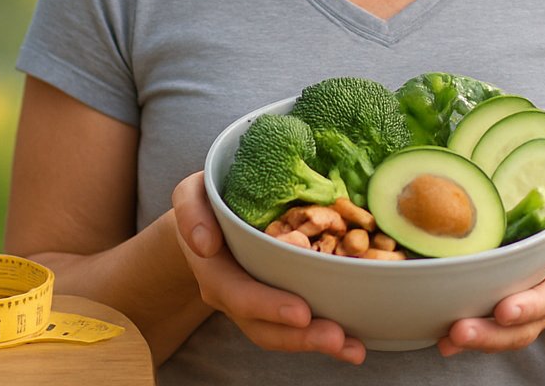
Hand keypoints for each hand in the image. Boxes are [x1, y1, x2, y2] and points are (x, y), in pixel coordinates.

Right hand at [170, 171, 365, 363]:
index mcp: (214, 270)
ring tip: (352, 349)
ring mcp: (254, 305)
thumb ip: (191, 211)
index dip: (268, 306)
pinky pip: (294, 328)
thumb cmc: (206, 204)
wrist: (205, 223)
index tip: (301, 312)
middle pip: (263, 328)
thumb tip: (205, 244)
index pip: (239, 294)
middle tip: (337, 338)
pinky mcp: (274, 304)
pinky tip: (353, 343)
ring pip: (281, 335)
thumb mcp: (190, 195)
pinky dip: (322, 337)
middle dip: (300, 336)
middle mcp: (233, 296)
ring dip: (316, 343)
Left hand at [437, 184, 544, 355]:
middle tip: (461, 331)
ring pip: (506, 334)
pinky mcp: (507, 309)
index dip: (531, 306)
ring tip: (448, 340)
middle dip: (493, 334)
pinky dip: (467, 336)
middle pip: (525, 327)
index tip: (504, 310)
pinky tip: (442, 338)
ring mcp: (529, 309)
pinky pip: (490, 328)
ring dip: (477, 339)